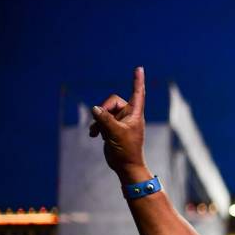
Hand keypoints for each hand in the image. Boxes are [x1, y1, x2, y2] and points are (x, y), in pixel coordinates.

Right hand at [90, 67, 148, 181]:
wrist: (125, 166)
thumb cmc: (126, 150)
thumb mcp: (115, 133)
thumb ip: (105, 119)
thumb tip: (95, 108)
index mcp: (135, 114)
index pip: (138, 93)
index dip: (137, 81)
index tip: (139, 68)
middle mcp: (128, 115)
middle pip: (112, 101)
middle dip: (104, 110)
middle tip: (102, 123)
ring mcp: (120, 121)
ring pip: (104, 111)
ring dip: (99, 121)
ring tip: (99, 133)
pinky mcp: (112, 128)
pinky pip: (101, 120)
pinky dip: (97, 126)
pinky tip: (95, 135)